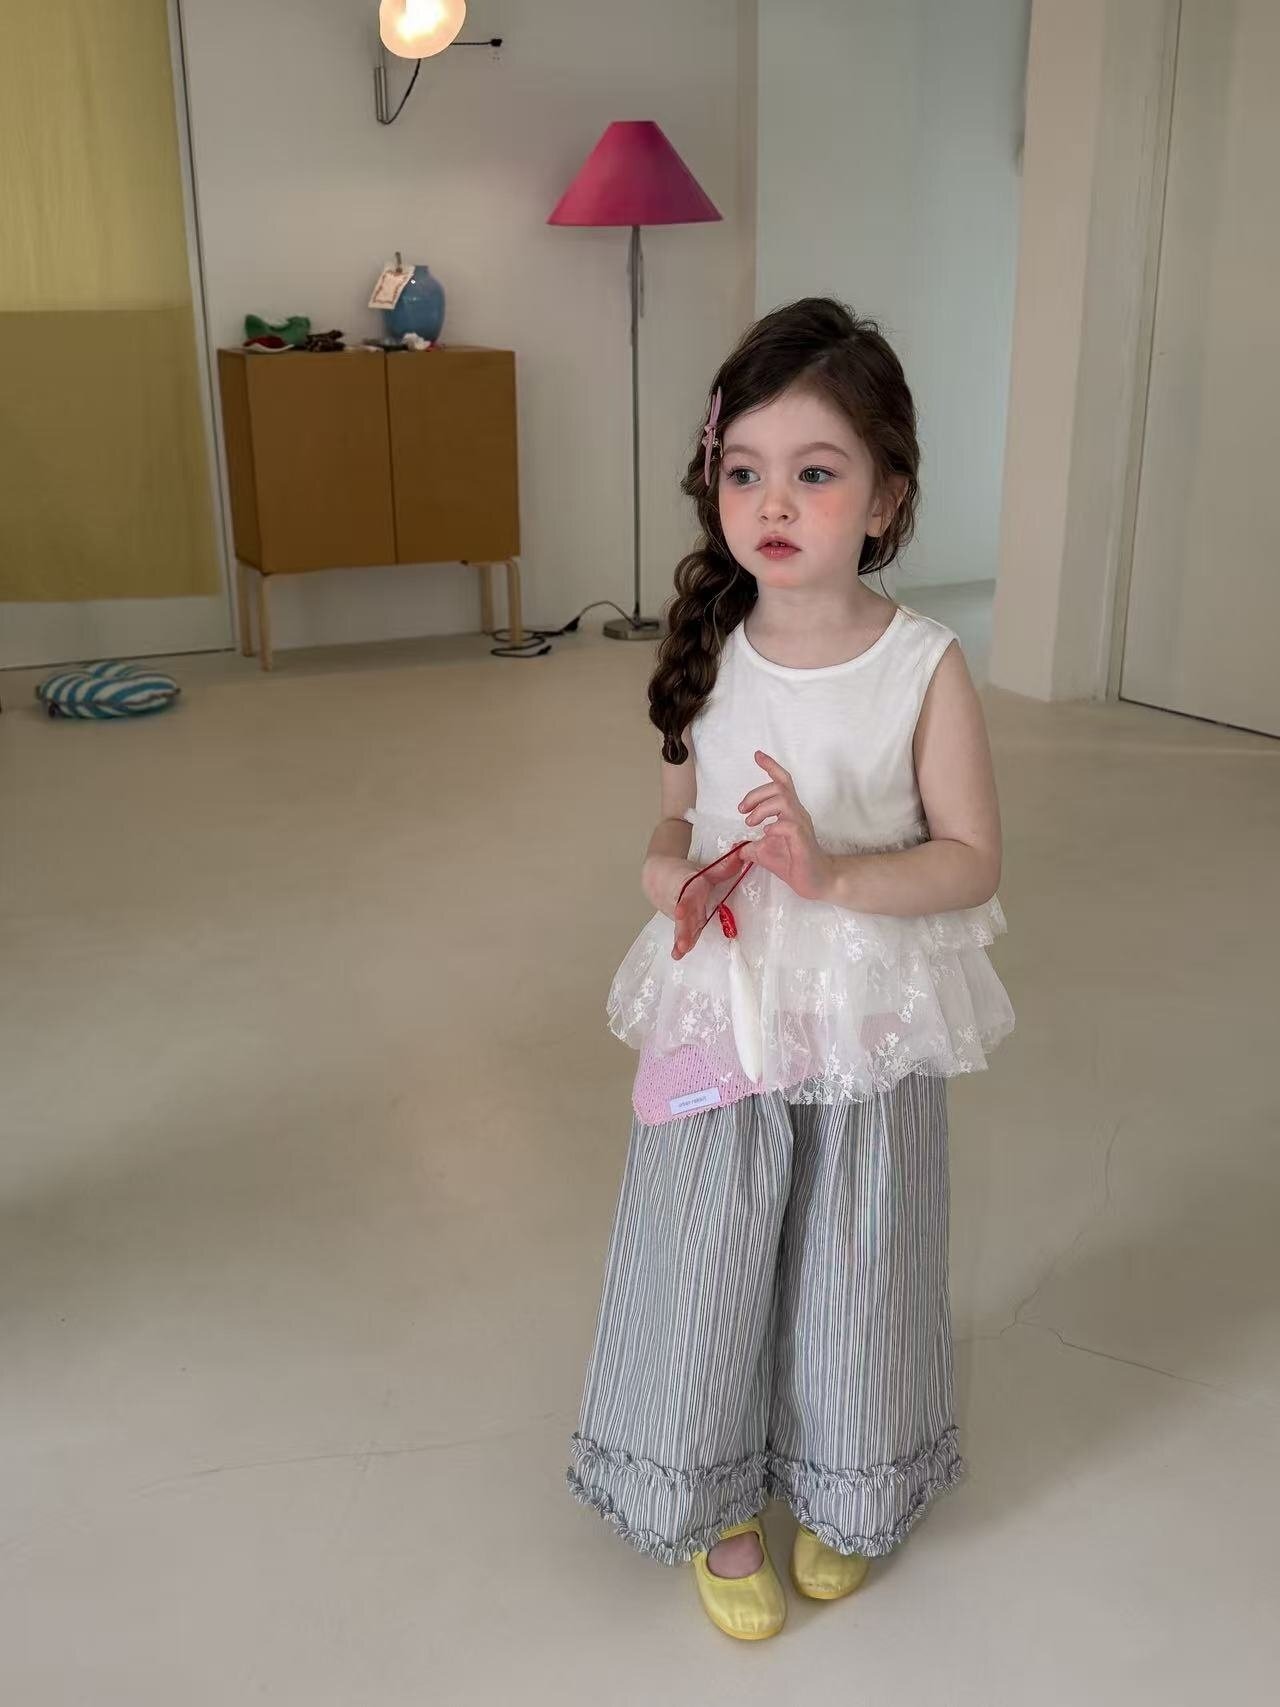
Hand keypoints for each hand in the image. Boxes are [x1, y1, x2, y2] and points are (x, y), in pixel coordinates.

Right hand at [671, 848, 744, 959]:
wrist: (657, 877)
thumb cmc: (683, 874)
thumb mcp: (704, 869)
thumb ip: (724, 866)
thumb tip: (743, 853)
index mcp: (689, 885)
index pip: (689, 892)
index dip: (686, 901)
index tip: (681, 910)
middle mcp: (683, 900)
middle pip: (684, 914)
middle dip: (684, 926)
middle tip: (682, 937)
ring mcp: (681, 914)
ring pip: (682, 926)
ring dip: (682, 937)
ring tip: (681, 949)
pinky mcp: (681, 924)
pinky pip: (681, 934)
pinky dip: (679, 944)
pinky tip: (677, 955)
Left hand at [737, 750, 833, 901]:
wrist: (815, 880)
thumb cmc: (792, 862)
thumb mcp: (764, 852)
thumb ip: (750, 847)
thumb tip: (736, 848)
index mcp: (790, 811)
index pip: (783, 782)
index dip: (771, 766)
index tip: (757, 755)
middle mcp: (797, 813)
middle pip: (779, 787)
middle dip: (756, 794)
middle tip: (742, 810)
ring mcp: (801, 825)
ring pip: (783, 801)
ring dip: (762, 808)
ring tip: (751, 822)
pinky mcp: (802, 840)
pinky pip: (789, 825)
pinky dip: (774, 826)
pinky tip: (766, 834)